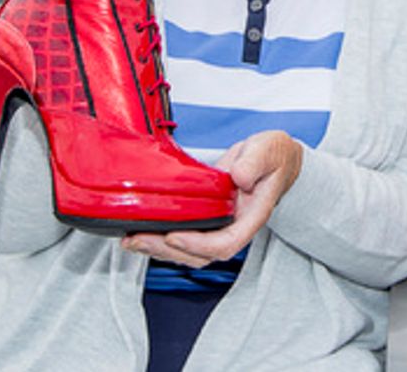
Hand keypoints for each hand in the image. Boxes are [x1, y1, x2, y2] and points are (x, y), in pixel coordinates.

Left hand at [121, 130, 303, 268]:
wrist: (274, 159)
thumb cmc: (273, 156)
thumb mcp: (268, 150)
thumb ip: (254, 163)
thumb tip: (238, 177)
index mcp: (252, 216)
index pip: (226, 242)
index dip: (199, 245)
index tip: (175, 235)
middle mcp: (234, 226)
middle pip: (202, 255)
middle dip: (168, 250)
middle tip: (138, 238)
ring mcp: (220, 225)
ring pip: (189, 252)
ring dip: (159, 249)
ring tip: (131, 240)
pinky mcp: (207, 219)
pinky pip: (184, 238)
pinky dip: (161, 239)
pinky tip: (140, 232)